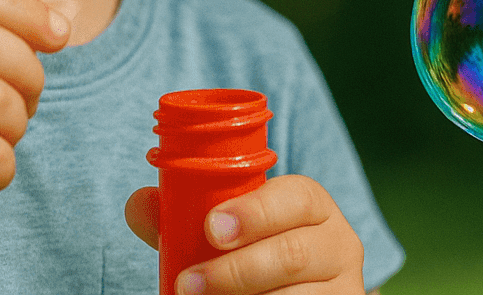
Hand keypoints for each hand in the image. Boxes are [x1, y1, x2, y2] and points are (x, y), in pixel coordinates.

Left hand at [124, 175, 367, 293]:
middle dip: (235, 270)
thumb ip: (184, 216)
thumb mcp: (229, 229)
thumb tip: (138, 204)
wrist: (296, 291)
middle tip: (187, 283)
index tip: (211, 228)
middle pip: (294, 254)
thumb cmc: (254, 250)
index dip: (255, 211)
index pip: (296, 197)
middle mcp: (339, 244)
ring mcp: (344, 289)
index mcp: (313, 206)